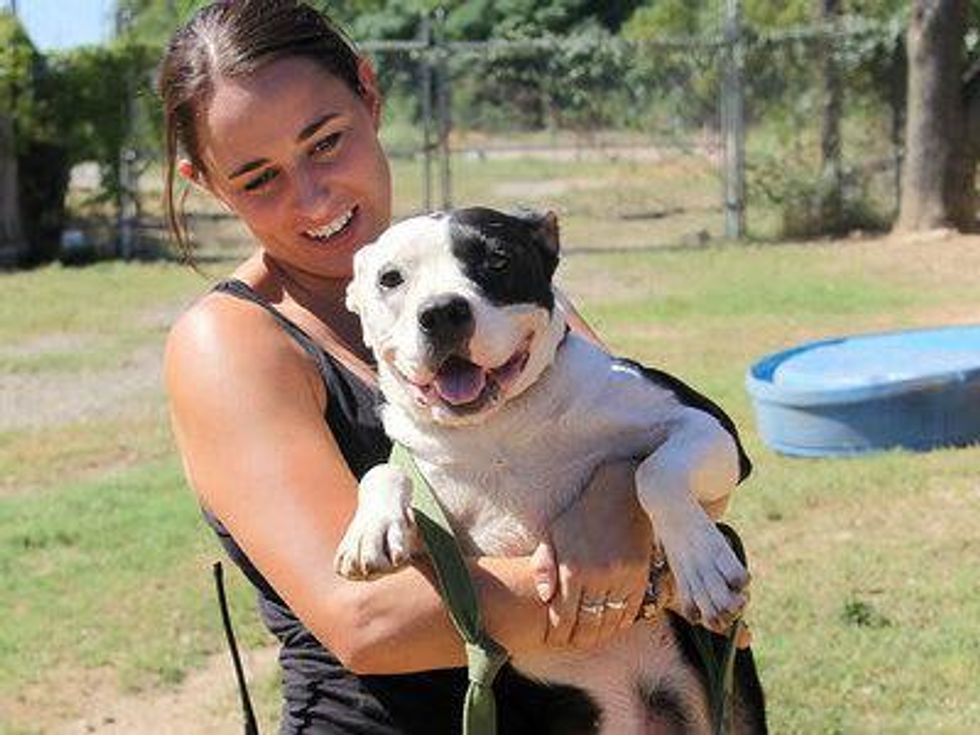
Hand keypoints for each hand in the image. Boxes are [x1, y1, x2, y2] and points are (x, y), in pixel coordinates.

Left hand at [530, 460, 651, 649]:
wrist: (622, 497)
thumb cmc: (581, 516)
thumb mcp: (555, 534)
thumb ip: (544, 565)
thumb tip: (544, 597)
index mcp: (573, 568)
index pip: (563, 615)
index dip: (558, 633)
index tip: (554, 640)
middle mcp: (598, 576)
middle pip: (588, 624)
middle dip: (578, 639)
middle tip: (572, 643)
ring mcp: (622, 577)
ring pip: (610, 621)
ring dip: (600, 635)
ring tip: (590, 639)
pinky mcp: (640, 576)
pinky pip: (630, 610)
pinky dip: (620, 623)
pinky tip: (611, 626)